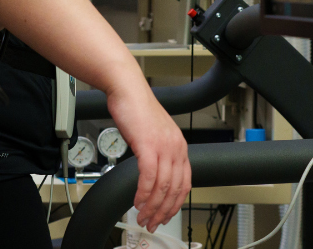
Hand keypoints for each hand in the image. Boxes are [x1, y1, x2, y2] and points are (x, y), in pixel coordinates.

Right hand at [106, 85, 189, 228]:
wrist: (128, 89)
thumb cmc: (137, 109)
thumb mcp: (154, 135)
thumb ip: (157, 154)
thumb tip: (151, 175)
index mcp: (180, 146)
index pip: (185, 183)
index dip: (175, 204)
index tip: (165, 215)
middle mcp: (176, 147)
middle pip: (175, 189)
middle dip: (163, 211)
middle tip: (152, 222)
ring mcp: (164, 146)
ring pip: (163, 186)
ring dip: (152, 206)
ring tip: (142, 216)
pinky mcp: (148, 145)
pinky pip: (149, 176)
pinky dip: (143, 192)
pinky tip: (137, 200)